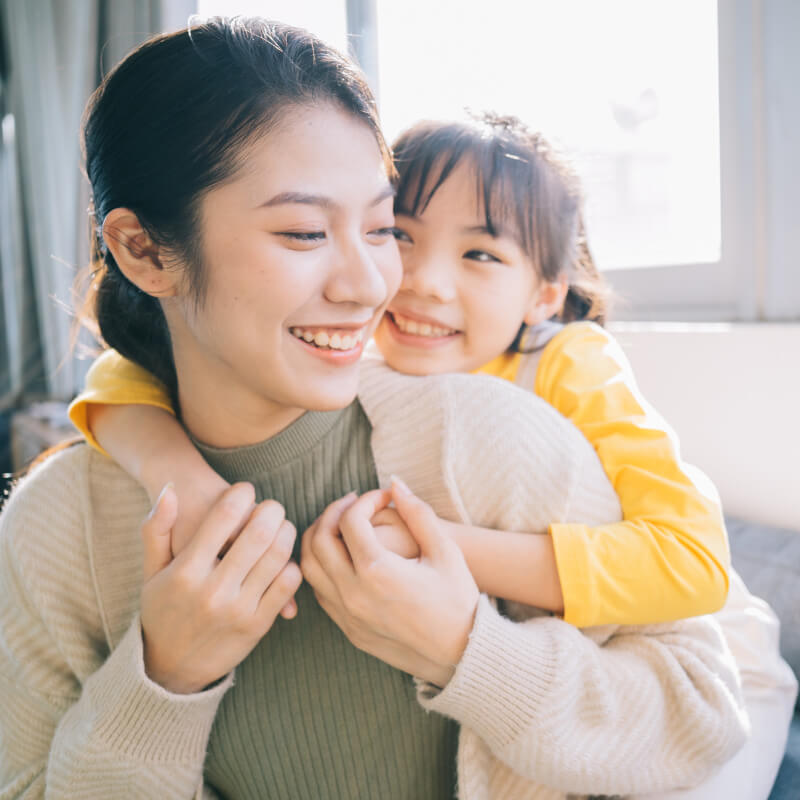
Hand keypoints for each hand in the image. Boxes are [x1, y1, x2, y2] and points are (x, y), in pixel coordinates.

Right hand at [164, 473, 296, 619]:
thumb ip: (157, 528)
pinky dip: (291, 564)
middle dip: (271, 510)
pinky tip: (283, 559)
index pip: (224, 517)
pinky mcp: (257, 626)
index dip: (241, 494)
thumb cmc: (162, 609)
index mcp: (186, 572)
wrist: (169, 668)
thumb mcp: (151, 571)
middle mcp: (213, 591)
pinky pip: (287, 584)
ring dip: (286, 532)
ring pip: (278, 556)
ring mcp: (238, 610)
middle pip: (258, 533)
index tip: (245, 491)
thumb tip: (170, 490)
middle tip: (272, 506)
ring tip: (281, 527)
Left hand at [301, 479, 478, 686]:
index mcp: (378, 571)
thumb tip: (395, 483)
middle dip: (334, 512)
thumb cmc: (458, 599)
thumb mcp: (445, 551)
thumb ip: (418, 513)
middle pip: (318, 539)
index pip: (349, 520)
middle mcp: (354, 593)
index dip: (365, 500)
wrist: (462, 654)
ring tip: (341, 525)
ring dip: (319, 538)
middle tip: (354, 503)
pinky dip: (321, 566)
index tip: (383, 497)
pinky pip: (319, 591)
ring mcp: (347, 614)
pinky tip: (343, 556)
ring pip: (309, 566)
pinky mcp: (347, 629)